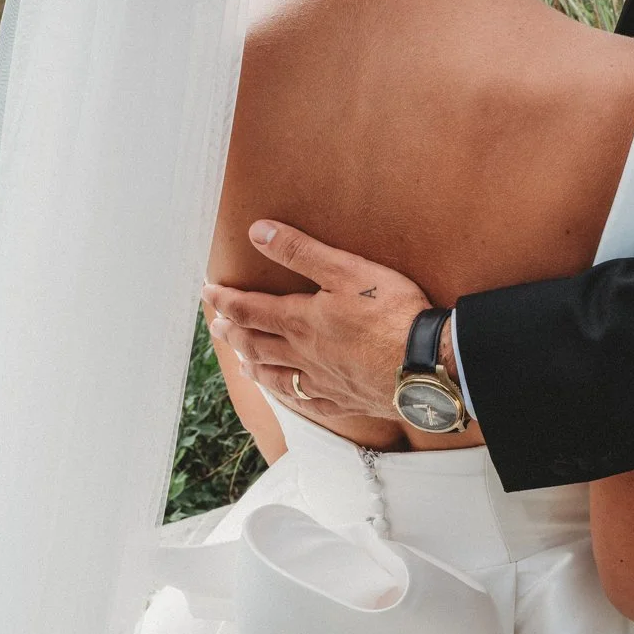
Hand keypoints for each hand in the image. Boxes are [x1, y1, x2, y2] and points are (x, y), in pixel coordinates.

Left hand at [201, 220, 456, 418]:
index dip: (226, 300)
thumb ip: (300, 252)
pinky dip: (290, 396)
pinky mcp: (344, 400)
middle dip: (235, 333)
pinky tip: (290, 395)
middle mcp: (303, 354)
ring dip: (254, 367)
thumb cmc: (390, 314)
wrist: (424, 365)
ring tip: (242, 364)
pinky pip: (307, 401)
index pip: (251, 309)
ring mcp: (322, 382)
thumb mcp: (345, 270)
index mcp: (300, 321)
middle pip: (257, 344)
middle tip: (219, 328)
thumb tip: (257, 232)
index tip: (208, 293)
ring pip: (276, 376)